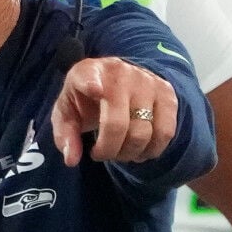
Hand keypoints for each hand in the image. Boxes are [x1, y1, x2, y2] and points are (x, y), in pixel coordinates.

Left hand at [51, 57, 177, 166]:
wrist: (115, 81)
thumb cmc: (85, 100)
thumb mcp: (67, 114)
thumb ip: (64, 135)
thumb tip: (71, 160)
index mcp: (87, 71)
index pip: (89, 75)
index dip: (91, 84)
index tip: (95, 91)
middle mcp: (119, 72)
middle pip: (117, 124)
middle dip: (108, 150)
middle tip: (101, 154)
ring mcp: (147, 81)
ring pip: (143, 133)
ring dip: (129, 153)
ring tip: (119, 152)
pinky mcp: (167, 93)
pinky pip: (165, 132)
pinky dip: (151, 150)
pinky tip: (139, 150)